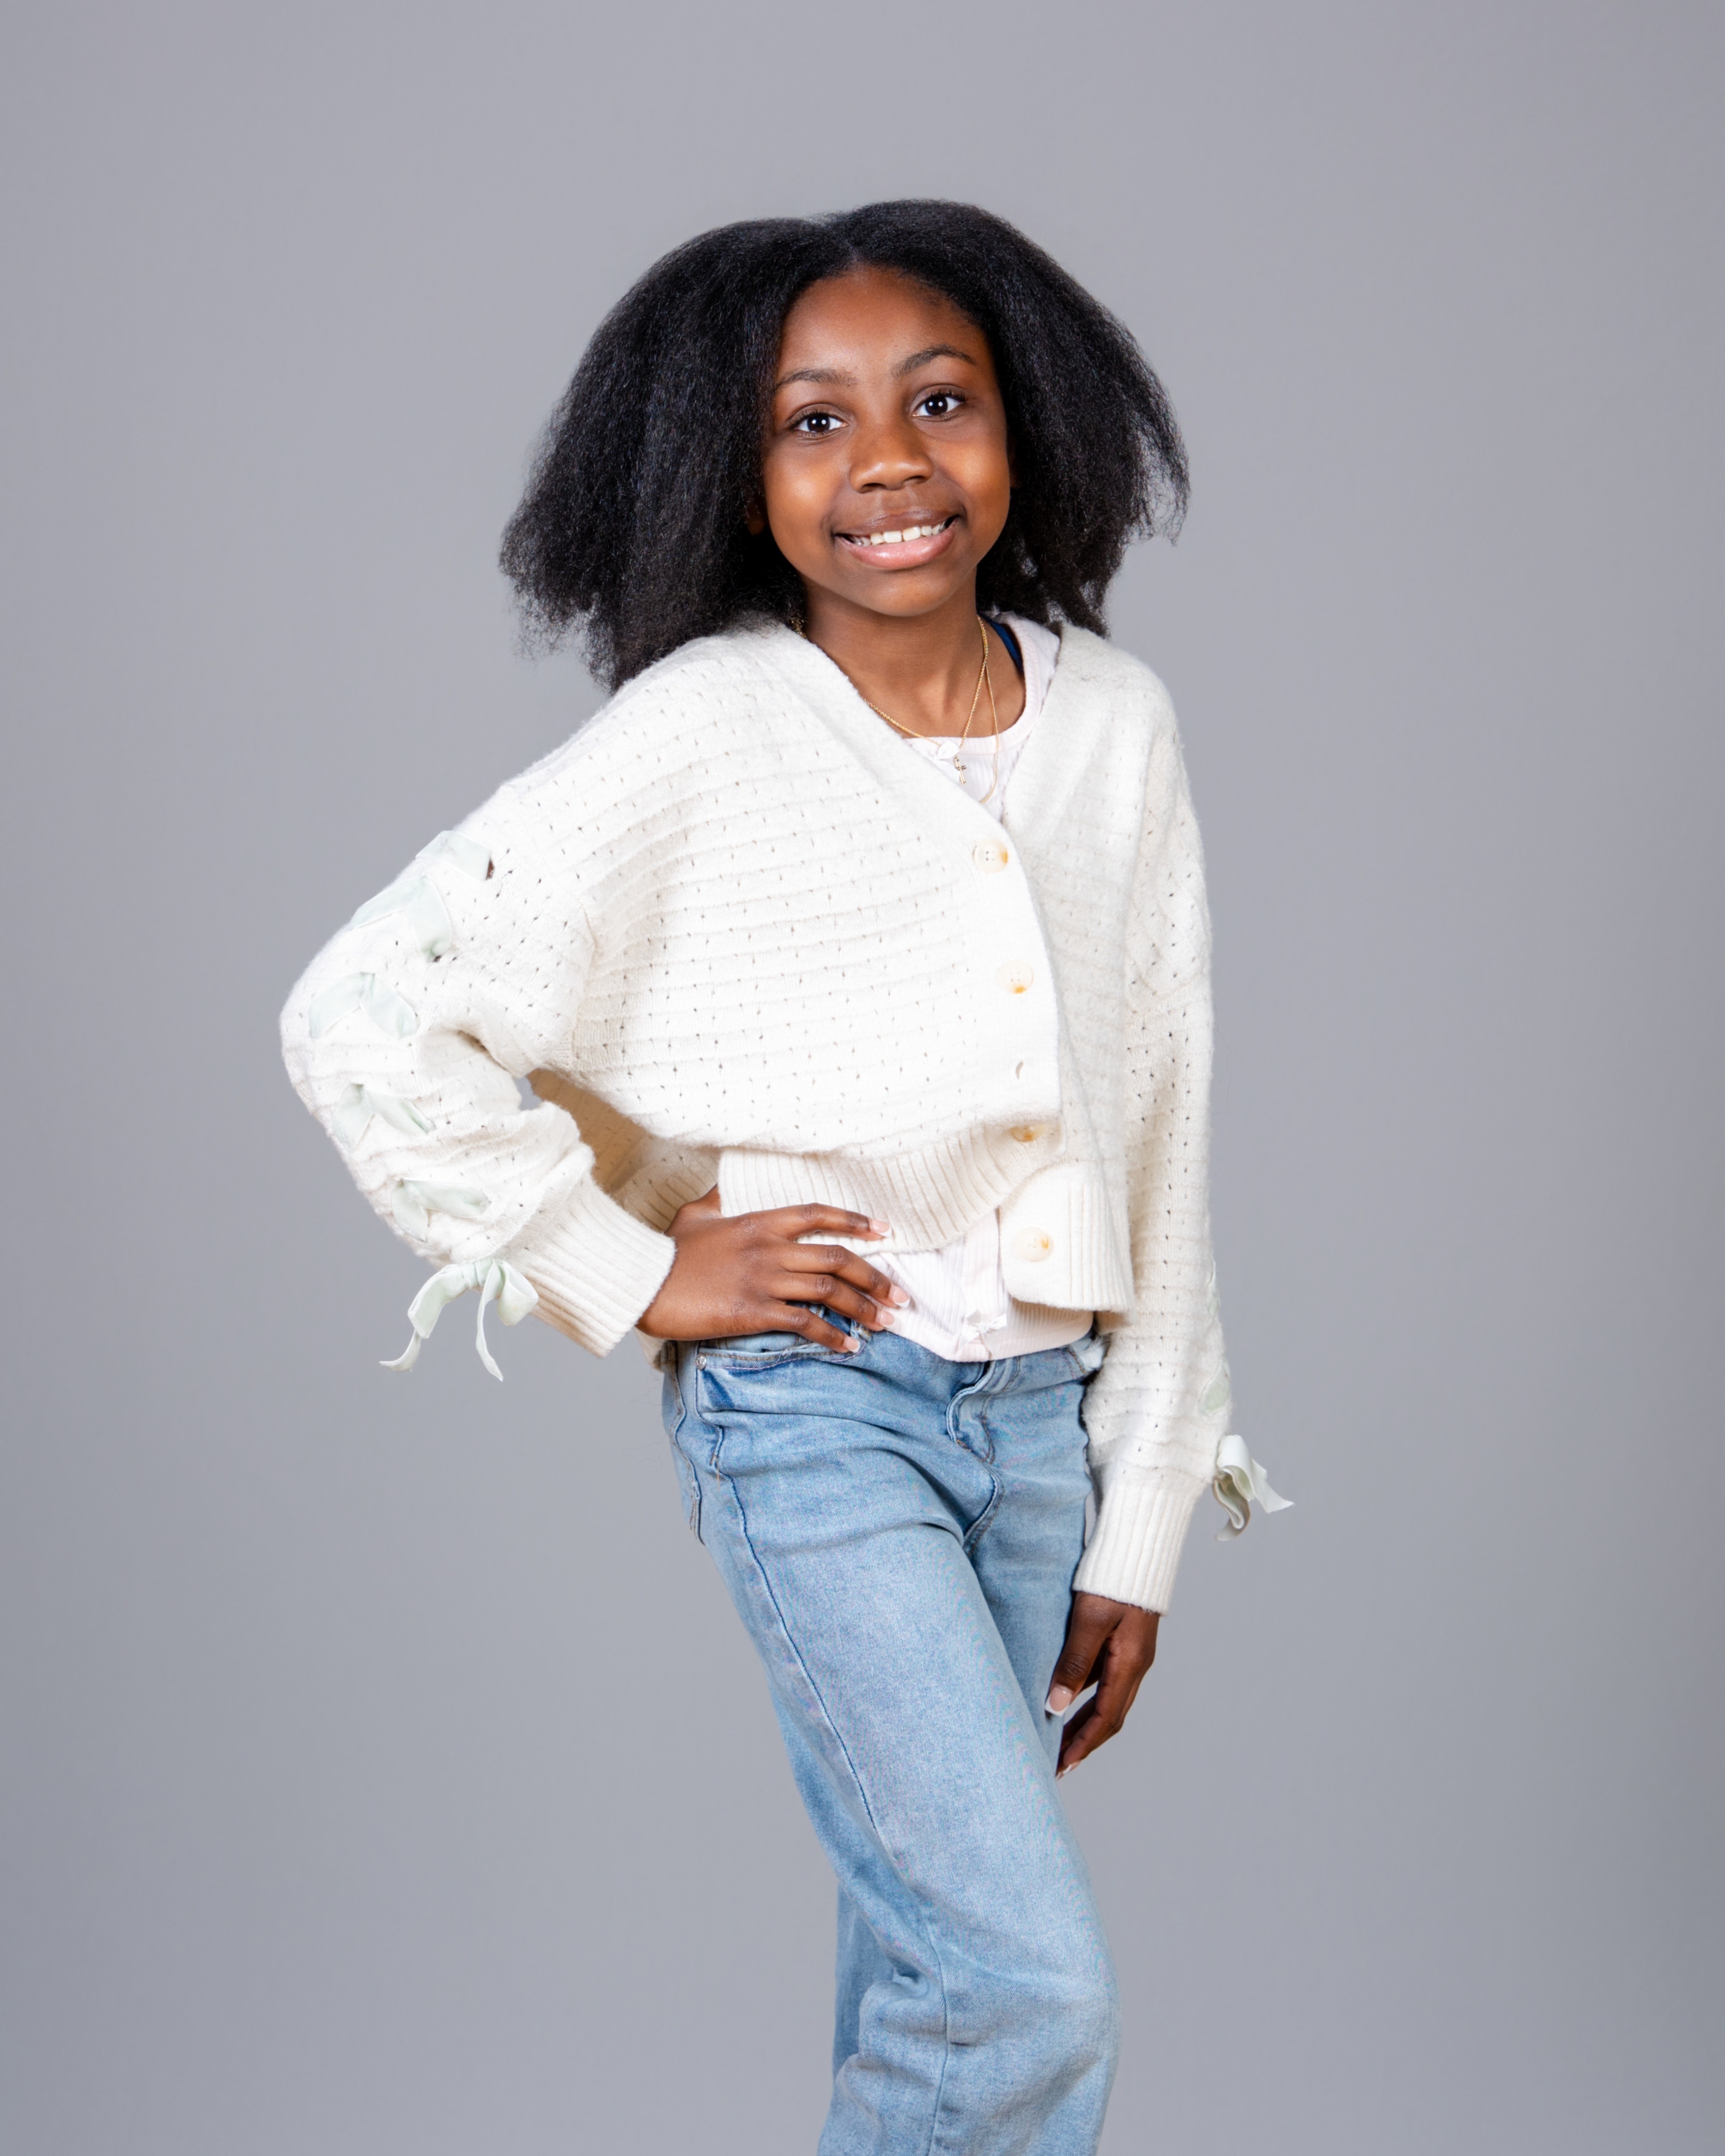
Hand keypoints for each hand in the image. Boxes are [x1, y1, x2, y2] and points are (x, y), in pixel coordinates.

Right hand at [638, 1188, 909, 1350]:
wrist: (644, 1283)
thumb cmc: (666, 1252)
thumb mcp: (694, 1216)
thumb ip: (717, 1201)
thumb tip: (723, 1189)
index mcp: (759, 1222)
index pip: (817, 1214)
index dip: (854, 1220)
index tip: (884, 1230)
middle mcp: (769, 1249)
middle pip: (837, 1258)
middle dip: (875, 1277)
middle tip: (900, 1296)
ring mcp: (764, 1281)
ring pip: (829, 1291)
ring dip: (864, 1308)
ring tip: (886, 1322)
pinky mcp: (753, 1312)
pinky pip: (805, 1323)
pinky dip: (832, 1336)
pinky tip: (849, 1347)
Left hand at [1046, 1591, 1159, 1778]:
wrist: (1139, 1546)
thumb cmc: (1113, 1579)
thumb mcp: (1089, 1620)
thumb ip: (1074, 1661)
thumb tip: (1055, 1705)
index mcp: (1130, 1664)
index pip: (1106, 1718)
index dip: (1083, 1745)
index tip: (1062, 1766)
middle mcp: (1135, 1665)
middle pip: (1109, 1715)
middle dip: (1084, 1742)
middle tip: (1057, 1764)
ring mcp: (1131, 1654)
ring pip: (1107, 1698)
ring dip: (1083, 1721)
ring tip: (1056, 1738)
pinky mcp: (1123, 1641)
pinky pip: (1103, 1678)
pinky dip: (1084, 1695)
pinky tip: (1063, 1696)